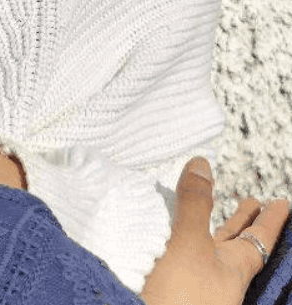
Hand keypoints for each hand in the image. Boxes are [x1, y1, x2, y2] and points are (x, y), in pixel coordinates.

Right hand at [141, 157, 288, 304]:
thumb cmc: (180, 298)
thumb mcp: (188, 245)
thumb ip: (194, 205)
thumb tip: (202, 163)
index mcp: (232, 269)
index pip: (259, 239)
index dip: (270, 219)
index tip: (283, 202)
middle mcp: (218, 278)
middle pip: (239, 246)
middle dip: (244, 223)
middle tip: (253, 202)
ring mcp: (197, 286)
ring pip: (212, 254)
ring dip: (215, 232)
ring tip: (217, 215)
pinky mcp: (173, 289)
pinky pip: (187, 258)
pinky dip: (187, 242)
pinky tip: (176, 238)